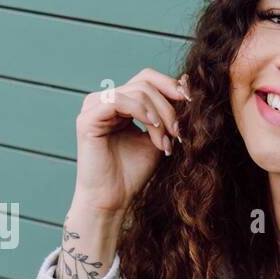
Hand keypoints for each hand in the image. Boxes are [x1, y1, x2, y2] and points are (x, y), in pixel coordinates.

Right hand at [74, 67, 191, 215]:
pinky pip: (118, 101)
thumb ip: (169, 113)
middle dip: (169, 107)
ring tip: (165, 141)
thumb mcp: (160, 137)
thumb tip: (187, 83)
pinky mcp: (87, 118)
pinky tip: (153, 127)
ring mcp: (94, 106)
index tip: (192, 103)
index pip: (147, 78)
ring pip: (137, 92)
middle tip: (178, 132)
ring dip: (159, 115)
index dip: (171, 86)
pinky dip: (141, 111)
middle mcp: (106, 100)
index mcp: (121, 103)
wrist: (114, 199)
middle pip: (145, 83)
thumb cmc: (134, 173)